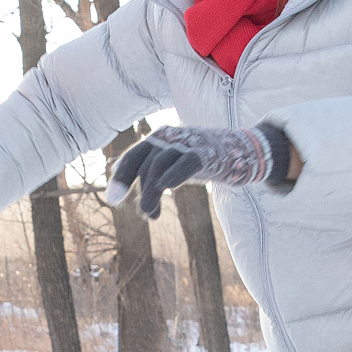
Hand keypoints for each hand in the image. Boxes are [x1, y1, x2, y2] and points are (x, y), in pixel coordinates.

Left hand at [103, 124, 285, 218]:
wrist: (238, 150)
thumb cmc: (198, 159)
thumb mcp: (171, 165)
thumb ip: (148, 175)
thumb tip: (116, 192)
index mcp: (157, 139)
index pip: (132, 157)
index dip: (120, 177)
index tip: (113, 199)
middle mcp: (169, 137)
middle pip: (144, 164)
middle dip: (138, 190)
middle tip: (143, 213)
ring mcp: (186, 143)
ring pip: (159, 167)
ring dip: (151, 193)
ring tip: (152, 214)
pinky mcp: (204, 153)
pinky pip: (185, 163)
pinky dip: (173, 175)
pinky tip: (166, 188)